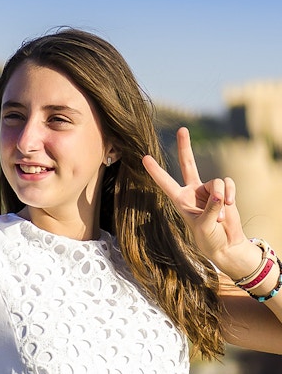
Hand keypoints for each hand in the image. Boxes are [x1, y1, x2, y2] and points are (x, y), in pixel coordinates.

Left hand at [142, 127, 252, 277]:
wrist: (226, 244)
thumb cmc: (209, 239)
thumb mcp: (204, 226)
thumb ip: (210, 209)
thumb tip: (218, 194)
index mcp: (180, 200)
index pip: (165, 183)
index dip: (155, 171)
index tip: (144, 157)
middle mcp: (192, 192)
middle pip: (187, 164)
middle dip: (185, 146)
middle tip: (182, 129)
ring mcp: (208, 190)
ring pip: (216, 181)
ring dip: (220, 198)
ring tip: (220, 216)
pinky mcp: (223, 191)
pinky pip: (227, 184)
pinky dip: (230, 194)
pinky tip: (230, 206)